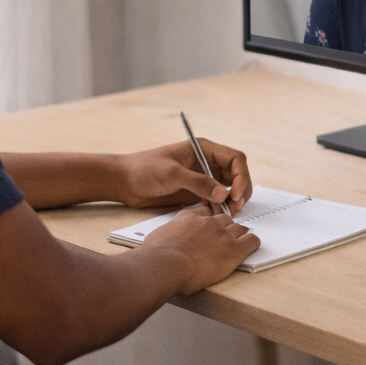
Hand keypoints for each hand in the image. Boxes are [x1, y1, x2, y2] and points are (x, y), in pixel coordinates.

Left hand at [117, 140, 253, 214]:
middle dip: (239, 191)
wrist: (125, 182)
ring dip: (232, 201)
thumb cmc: (144, 169)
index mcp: (203, 149)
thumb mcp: (171, 173)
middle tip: (235, 208)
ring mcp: (202, 177)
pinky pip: (216, 199)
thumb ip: (197, 182)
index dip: (241, 176)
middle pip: (236, 174)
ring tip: (227, 214)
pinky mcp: (196, 192)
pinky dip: (220, 207)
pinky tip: (214, 215)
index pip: (235, 159)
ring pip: (229, 188)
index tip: (234, 194)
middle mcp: (206, 162)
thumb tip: (222, 194)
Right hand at [142, 207, 259, 293]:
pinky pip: (252, 241)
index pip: (206, 214)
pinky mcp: (233, 249)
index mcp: (190, 217)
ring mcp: (222, 234)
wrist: (164, 265)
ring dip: (238, 236)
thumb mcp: (159, 236)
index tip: (208, 232)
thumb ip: (169, 233)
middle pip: (225, 220)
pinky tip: (248, 249)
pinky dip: (252, 244)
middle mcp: (208, 222)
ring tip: (236, 245)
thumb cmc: (156, 256)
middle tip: (222, 241)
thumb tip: (168, 239)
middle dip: (225, 229)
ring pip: (239, 228)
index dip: (209, 223)